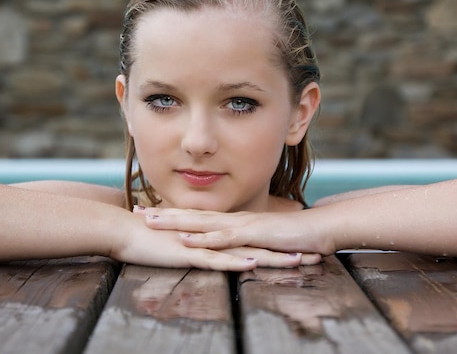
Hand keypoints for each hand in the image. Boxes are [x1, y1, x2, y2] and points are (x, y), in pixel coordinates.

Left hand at [137, 206, 326, 263]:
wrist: (319, 228)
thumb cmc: (293, 236)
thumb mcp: (262, 239)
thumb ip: (245, 241)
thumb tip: (229, 246)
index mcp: (234, 221)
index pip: (198, 215)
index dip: (173, 213)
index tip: (150, 211)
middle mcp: (234, 219)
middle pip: (193, 215)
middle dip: (164, 214)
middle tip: (137, 211)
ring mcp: (242, 225)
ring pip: (202, 222)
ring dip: (175, 222)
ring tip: (150, 221)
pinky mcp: (254, 234)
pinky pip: (225, 237)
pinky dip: (204, 238)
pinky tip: (186, 238)